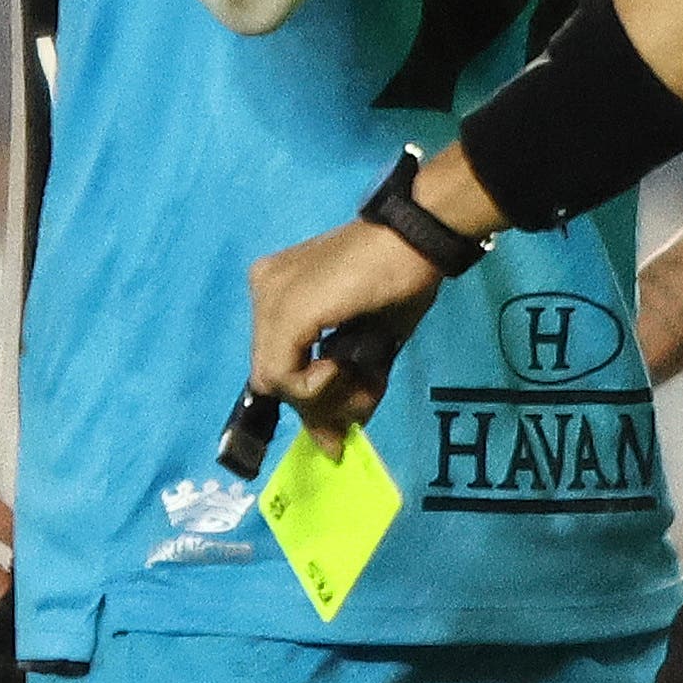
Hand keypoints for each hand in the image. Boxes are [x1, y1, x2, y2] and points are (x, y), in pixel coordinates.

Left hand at [245, 213, 452, 448]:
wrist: (417, 240)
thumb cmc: (401, 279)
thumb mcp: (367, 343)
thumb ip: (344, 386)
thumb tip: (332, 442)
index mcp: (279, 287)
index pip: (278, 359)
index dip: (308, 397)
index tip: (338, 427)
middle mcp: (265, 288)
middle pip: (273, 375)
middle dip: (319, 404)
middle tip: (360, 409)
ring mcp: (271, 297)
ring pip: (276, 381)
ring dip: (324, 397)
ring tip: (364, 383)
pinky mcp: (286, 311)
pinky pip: (285, 375)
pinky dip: (317, 386)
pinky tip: (345, 365)